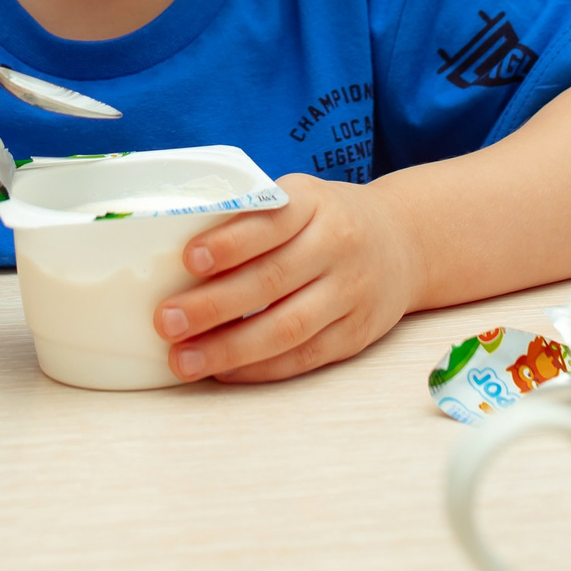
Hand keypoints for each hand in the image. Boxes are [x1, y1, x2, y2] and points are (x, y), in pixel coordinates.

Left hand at [152, 175, 422, 383]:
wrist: (403, 242)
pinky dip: (261, 368)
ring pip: (288, 327)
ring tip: (183, 360)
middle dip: (214, 305)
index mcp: (314, 204)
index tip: (189, 259)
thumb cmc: (326, 218)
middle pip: (273, 280)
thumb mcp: (298, 197)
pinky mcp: (356, 333)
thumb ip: (251, 216)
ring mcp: (351, 292)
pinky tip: (223, 373)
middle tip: (166, 321)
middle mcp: (338, 246)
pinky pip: (305, 356)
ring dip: (230, 348)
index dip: (231, 242)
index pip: (272, 221)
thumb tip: (169, 250)